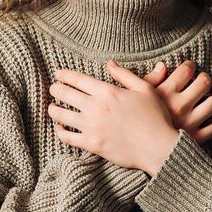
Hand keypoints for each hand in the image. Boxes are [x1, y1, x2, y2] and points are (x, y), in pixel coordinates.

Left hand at [48, 60, 180, 175]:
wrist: (159, 148)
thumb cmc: (155, 117)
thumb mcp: (145, 89)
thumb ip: (125, 75)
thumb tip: (110, 63)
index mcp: (108, 92)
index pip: (78, 79)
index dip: (64, 75)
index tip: (58, 74)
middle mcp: (96, 107)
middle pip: (65, 94)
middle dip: (55, 89)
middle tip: (53, 88)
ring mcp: (92, 127)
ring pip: (61, 115)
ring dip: (53, 109)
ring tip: (52, 107)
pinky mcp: (91, 144)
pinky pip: (67, 137)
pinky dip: (60, 132)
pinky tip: (60, 128)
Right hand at [141, 59, 211, 144]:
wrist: (136, 150)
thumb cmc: (132, 122)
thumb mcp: (136, 97)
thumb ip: (149, 80)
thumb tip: (162, 65)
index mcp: (165, 93)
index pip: (187, 70)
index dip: (189, 66)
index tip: (188, 68)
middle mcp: (180, 106)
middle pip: (204, 82)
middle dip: (203, 79)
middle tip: (199, 82)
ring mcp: (189, 123)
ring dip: (209, 102)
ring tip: (203, 102)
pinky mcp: (194, 139)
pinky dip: (209, 125)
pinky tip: (201, 123)